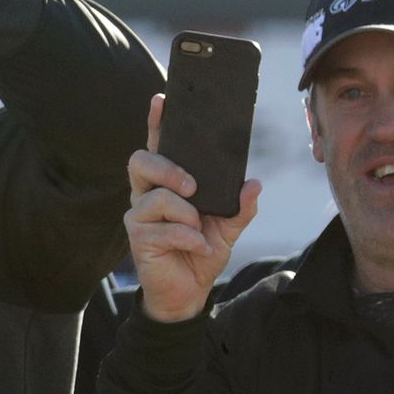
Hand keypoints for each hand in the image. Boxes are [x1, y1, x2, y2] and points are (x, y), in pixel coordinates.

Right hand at [126, 94, 261, 322]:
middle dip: (167, 168)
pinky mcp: (139, 238)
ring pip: (153, 197)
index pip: (159, 146)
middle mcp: (148, 194)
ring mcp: (140, 216)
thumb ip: (240, 206)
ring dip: (183, 212)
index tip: (162, 100)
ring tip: (199, 226)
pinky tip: (199, 246)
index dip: (157, 122)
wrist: (189, 293)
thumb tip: (254, 184)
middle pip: (141, 161)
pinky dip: (187, 237)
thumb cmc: (202, 251)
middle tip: (191, 185)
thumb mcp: (229, 228)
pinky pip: (163, 229)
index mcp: (167, 183)